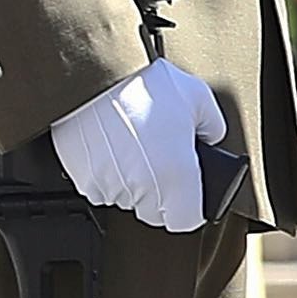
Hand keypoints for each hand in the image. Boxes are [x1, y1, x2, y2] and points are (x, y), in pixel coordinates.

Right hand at [52, 59, 224, 232]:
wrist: (96, 76)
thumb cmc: (145, 85)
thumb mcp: (198, 97)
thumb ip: (213, 127)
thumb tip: (212, 138)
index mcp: (178, 175)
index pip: (186, 221)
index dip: (189, 207)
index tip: (188, 192)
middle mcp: (144, 188)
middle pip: (155, 212)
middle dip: (161, 192)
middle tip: (160, 159)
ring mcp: (110, 186)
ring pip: (127, 199)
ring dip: (133, 182)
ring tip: (134, 146)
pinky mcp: (84, 179)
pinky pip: (99, 189)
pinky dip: (107, 175)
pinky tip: (112, 147)